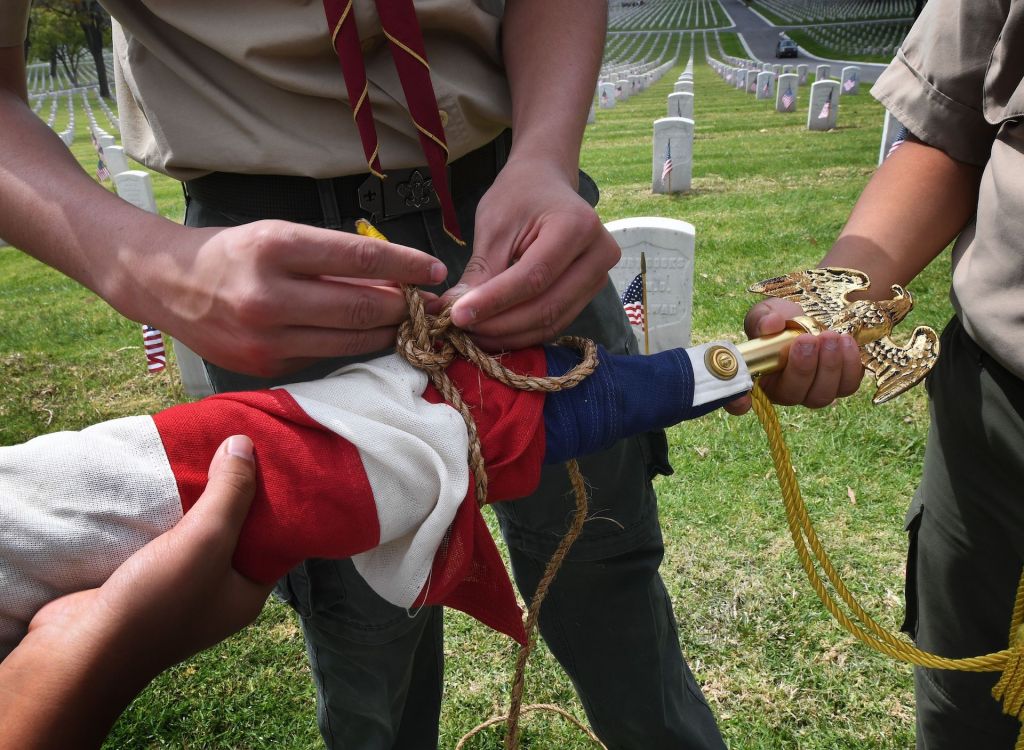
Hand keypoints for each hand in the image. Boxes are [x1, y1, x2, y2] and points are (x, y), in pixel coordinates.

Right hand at [0, 436, 271, 748]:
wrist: (79, 651)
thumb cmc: (156, 600)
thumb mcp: (207, 538)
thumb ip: (231, 492)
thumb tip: (246, 444)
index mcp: (247, 592)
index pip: (276, 539)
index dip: (277, 501)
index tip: (273, 459)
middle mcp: (219, 593)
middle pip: (236, 532)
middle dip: (233, 493)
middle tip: (235, 446)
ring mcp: (180, 589)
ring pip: (197, 533)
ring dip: (195, 500)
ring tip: (201, 452)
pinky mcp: (144, 580)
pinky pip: (164, 539)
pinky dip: (166, 513)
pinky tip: (164, 481)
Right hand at [123, 221, 448, 376]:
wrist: (165, 284)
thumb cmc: (231, 252)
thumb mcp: (278, 234)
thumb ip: (333, 257)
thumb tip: (396, 278)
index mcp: (275, 248)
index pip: (361, 260)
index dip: (407, 267)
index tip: (436, 271)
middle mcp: (270, 296)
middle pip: (363, 309)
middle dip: (405, 308)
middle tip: (428, 304)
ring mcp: (266, 339)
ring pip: (352, 342)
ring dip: (386, 333)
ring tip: (405, 322)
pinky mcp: (265, 367)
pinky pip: (325, 359)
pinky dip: (351, 348)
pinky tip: (363, 337)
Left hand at [439, 158, 620, 349]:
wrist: (546, 182)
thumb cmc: (519, 196)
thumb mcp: (495, 225)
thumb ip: (481, 271)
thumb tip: (456, 311)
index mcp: (577, 226)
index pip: (533, 277)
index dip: (494, 301)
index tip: (457, 315)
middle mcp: (599, 254)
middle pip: (547, 306)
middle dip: (500, 324)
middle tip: (462, 329)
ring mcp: (599, 277)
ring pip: (552, 321)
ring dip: (509, 334)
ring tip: (473, 333)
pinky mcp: (590, 293)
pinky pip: (556, 322)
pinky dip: (523, 332)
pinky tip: (494, 331)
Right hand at [724, 298, 863, 414]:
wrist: (815, 318)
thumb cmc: (783, 321)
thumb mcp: (767, 313)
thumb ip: (763, 318)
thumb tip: (771, 325)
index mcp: (757, 378)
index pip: (738, 401)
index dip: (737, 404)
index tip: (741, 399)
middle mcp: (784, 392)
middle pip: (791, 396)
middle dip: (802, 369)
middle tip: (807, 340)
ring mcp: (812, 392)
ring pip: (821, 396)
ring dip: (828, 366)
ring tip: (830, 337)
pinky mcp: (839, 387)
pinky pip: (847, 386)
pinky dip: (849, 366)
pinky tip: (845, 341)